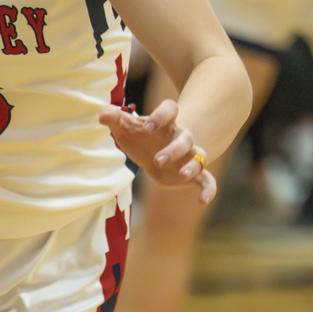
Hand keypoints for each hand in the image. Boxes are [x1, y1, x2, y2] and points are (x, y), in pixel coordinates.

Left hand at [100, 97, 215, 204]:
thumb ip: (114, 118)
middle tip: (156, 160)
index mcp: (165, 123)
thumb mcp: (124, 127)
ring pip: (199, 158)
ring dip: (192, 166)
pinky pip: (207, 180)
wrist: (151, 152)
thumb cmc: (138, 136)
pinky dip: (209, 189)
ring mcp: (189, 156)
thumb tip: (104, 114)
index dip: (161, 115)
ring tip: (183, 175)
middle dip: (173, 150)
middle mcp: (181, 137)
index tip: (147, 125)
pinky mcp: (193, 174)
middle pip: (185, 139)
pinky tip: (202, 202)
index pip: (170, 110)